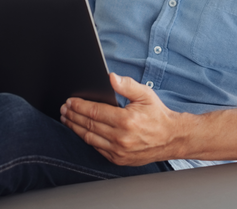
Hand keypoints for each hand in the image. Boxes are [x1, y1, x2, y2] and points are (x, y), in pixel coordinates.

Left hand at [60, 73, 186, 165]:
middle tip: (64, 109)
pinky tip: (81, 131)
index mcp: (126, 120)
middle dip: (73, 116)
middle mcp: (121, 138)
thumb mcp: (145, 95)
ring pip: (89, 138)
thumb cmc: (158, 115)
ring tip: (67, 119)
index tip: (70, 101)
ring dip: (75, 128)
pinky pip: (97, 148)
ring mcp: (119, 151)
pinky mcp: (119, 159)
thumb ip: (127, 85)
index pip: (94, 112)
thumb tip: (111, 77)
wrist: (172, 139)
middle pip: (88, 125)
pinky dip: (87, 139)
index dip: (79, 106)